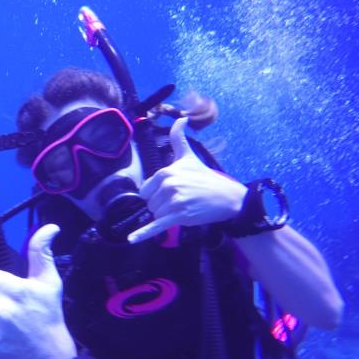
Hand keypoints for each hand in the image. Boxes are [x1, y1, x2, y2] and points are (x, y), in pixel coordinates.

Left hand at [127, 117, 246, 243]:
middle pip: (149, 203)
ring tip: (184, 207)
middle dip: (161, 205)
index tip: (173, 192)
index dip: (157, 194)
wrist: (227, 197)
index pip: (146, 190)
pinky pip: (155, 226)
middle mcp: (167, 185)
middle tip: (181, 200)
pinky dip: (143, 234)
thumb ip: (179, 138)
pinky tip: (132, 239)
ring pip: (155, 215)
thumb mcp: (189, 156)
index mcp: (165, 172)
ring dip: (166, 215)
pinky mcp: (178, 216)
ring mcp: (172, 202)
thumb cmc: (205, 177)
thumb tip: (180, 119)